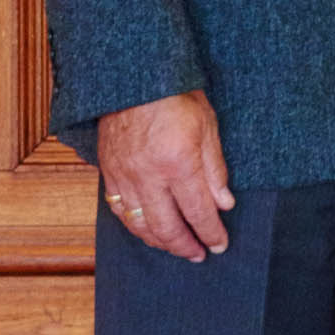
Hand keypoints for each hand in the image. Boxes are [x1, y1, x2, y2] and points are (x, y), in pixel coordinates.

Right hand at [97, 89, 234, 261]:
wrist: (134, 79)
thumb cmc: (175, 96)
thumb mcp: (208, 126)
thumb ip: (215, 169)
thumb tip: (224, 203)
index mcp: (179, 163)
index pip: (198, 211)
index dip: (211, 233)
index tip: (219, 245)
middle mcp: (149, 177)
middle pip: (167, 227)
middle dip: (185, 246)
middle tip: (199, 255)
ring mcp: (125, 177)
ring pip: (140, 224)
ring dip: (160, 242)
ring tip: (176, 247)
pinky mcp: (109, 174)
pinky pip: (120, 211)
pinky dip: (135, 227)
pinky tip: (147, 231)